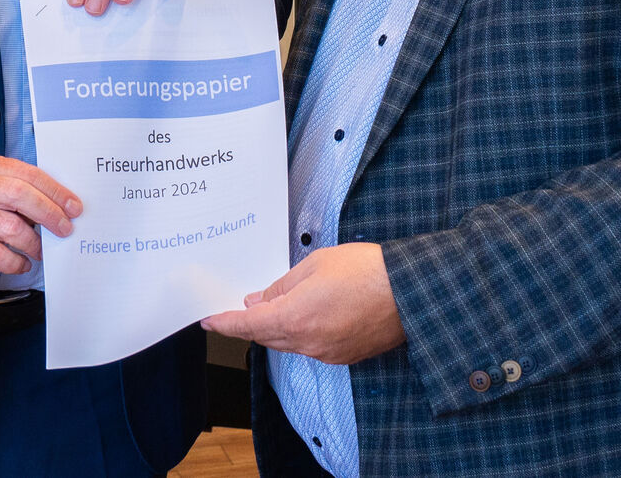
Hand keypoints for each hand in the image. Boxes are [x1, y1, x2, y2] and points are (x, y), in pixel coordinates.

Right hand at [0, 154, 79, 283]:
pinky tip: (20, 263)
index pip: (26, 173)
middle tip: (65, 228)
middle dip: (50, 213)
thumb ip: (16, 192)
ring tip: (39, 251)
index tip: (74, 206)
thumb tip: (60, 206)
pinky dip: (15, 261)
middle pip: (20, 195)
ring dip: (33, 243)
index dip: (54, 190)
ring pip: (11, 227)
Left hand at [200, 243, 405, 364]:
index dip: (225, 323)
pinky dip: (302, 332)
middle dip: (252, 322)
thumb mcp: (316, 265)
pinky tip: (309, 314)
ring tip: (280, 303)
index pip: (248, 325)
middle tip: (246, 303)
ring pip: (288, 343)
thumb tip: (260, 300)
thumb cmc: (367, 271)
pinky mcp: (343, 356)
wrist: (411, 291)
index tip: (209, 320)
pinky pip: (310, 347)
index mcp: (295, 317)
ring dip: (278, 327)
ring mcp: (326, 353)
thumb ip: (282, 285)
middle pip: (266, 337)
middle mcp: (308, 342)